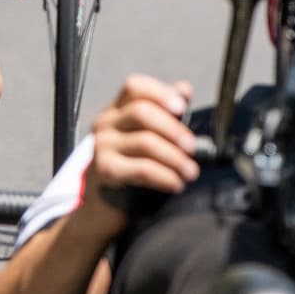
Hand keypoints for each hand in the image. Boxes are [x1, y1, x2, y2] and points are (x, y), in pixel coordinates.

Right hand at [77, 75, 201, 232]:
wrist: (101, 206)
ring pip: (145, 142)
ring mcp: (102, 146)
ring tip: (190, 172)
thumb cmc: (131, 168)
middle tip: (193, 148)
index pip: (135, 87)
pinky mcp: (104, 170)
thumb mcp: (147, 137)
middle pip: (142, 112)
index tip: (182, 106)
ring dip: (175, 158)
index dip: (160, 92)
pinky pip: (141, 169)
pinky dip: (164, 176)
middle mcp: (106, 123)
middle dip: (174, 130)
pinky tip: (176, 184)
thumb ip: (166, 114)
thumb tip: (184, 88)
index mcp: (118, 110)